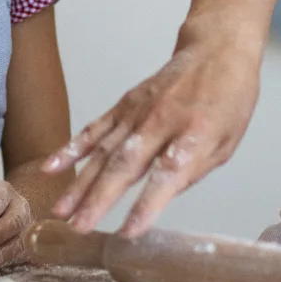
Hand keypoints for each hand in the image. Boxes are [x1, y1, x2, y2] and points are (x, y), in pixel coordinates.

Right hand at [41, 19, 261, 235]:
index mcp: (196, 133)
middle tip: (79, 226)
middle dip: (100, 198)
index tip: (129, 231)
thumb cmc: (228, 100)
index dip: (148, 203)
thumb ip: (194, 170)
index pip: (168, 173)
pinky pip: (94, 128)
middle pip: (126, 163)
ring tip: (61, 210)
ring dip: (80, 182)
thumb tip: (160, 195)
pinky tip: (51, 167)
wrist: (216, 49)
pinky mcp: (123, 105)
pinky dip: (71, 148)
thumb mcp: (227, 142)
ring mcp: (137, 111)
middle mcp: (161, 121)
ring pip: (103, 150)